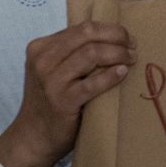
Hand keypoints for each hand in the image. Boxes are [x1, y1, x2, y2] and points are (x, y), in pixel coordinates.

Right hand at [0, 20, 134, 166]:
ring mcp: (51, 81)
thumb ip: (71, 54)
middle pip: (87, 35)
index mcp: (40, 48)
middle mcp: (42, 60)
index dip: (109, 29)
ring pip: (91, 53)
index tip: (126, 37)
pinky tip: (123, 73)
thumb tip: (111, 38)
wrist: (32, 138)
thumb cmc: (49, 102)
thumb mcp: (52, 71)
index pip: (81, 28)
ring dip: (117, 54)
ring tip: (131, 59)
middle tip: (133, 46)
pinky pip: (92, 83)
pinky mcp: (62, 101)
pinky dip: (111, 75)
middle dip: (116, 36)